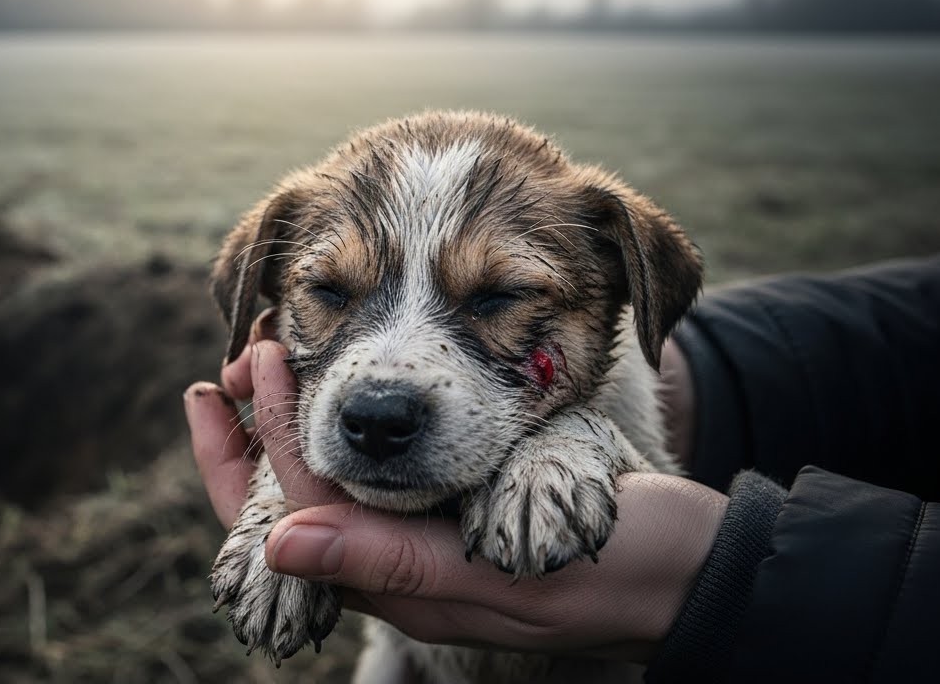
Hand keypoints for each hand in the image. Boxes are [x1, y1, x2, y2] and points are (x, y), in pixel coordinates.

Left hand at [183, 323, 727, 662]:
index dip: (266, 433)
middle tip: (244, 354)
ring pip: (334, 485)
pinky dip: (354, 424)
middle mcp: (399, 566)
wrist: (695, 573)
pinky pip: (380, 475)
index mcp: (397, 584)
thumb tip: (278, 548)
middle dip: (258, 431)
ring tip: (276, 359)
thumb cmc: (618, 569)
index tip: (257, 356)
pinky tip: (355, 382)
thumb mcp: (503, 570)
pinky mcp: (459, 516)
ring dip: (299, 423)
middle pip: (297, 500)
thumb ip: (391, 561)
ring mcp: (428, 542)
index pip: (296, 508)